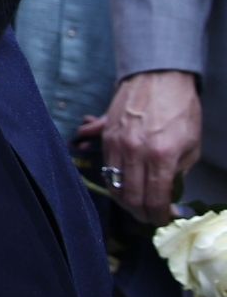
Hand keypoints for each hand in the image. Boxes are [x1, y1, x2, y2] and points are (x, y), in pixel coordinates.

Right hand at [101, 70, 201, 223]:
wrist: (158, 77)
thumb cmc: (181, 108)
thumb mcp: (191, 145)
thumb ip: (178, 171)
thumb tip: (167, 192)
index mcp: (162, 156)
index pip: (155, 198)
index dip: (158, 215)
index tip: (162, 220)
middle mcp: (136, 152)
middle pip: (130, 196)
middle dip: (140, 213)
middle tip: (148, 217)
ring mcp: (117, 143)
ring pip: (113, 184)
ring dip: (124, 200)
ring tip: (135, 204)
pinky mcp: (106, 135)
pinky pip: (105, 166)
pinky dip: (114, 180)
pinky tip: (123, 184)